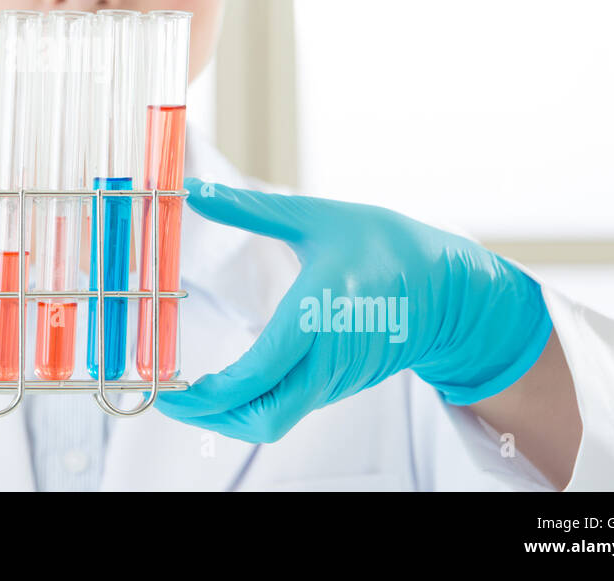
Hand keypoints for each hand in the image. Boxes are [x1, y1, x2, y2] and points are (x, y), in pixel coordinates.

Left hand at [154, 178, 551, 442]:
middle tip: (167, 399)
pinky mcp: (339, 386)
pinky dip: (251, 408)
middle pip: (265, 416)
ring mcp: (336, 378)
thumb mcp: (316, 216)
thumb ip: (251, 209)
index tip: (172, 386)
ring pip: (275, 420)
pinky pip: (289, 409)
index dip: (213, 391)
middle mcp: (329, 356)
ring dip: (228, 417)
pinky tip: (224, 390)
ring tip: (187, 396)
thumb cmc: (380, 243)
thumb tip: (195, 193)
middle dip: (211, 417)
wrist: (446, 283)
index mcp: (320, 311)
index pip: (261, 370)